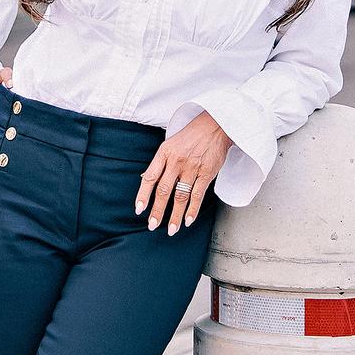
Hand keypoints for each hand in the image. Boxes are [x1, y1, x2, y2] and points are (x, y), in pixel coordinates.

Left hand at [135, 112, 230, 234]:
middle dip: (157, 211)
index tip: (139, 210)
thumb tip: (146, 178)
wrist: (215, 125)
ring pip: (181, 196)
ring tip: (171, 229)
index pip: (150, 177)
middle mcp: (176, 161)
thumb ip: (159, 162)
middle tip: (153, 225)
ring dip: (175, 216)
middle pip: (164, 190)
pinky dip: (192, 210)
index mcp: (164, 153)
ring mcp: (192, 168)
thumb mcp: (170, 143)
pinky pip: (198, 195)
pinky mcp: (206, 173)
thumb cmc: (191, 135)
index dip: (143, 195)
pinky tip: (188, 220)